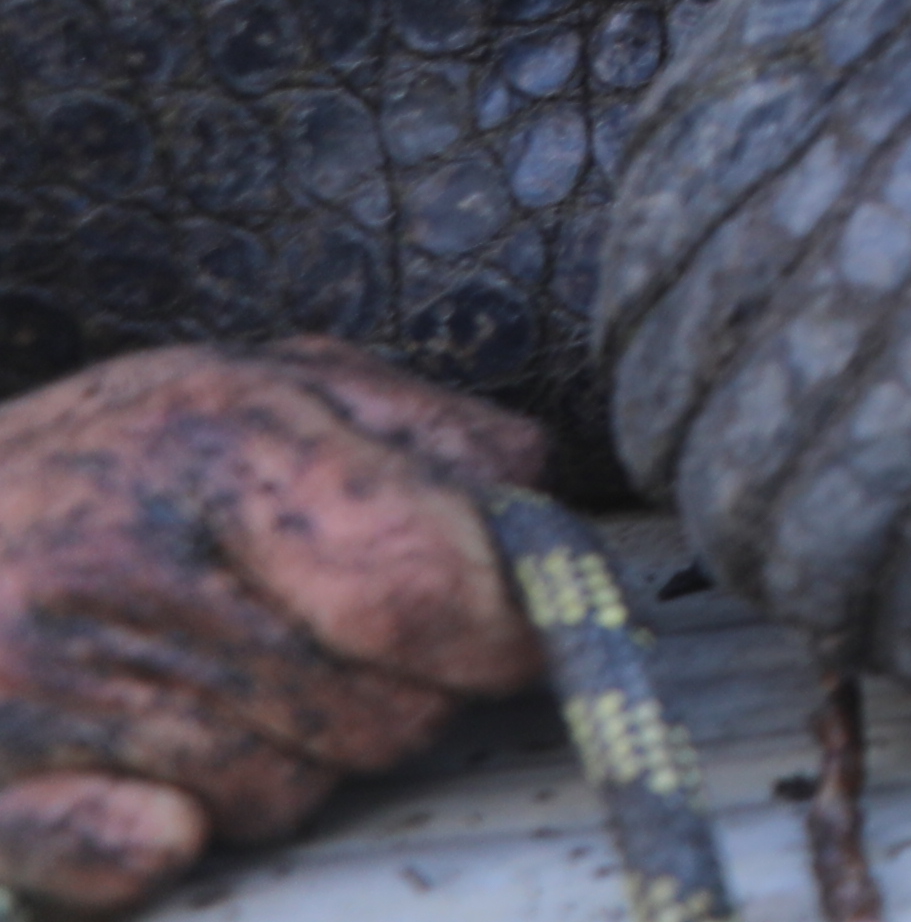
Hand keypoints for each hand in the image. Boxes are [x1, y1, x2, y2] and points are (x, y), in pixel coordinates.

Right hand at [0, 341, 549, 910]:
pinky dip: (172, 830)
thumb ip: (416, 431)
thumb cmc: (98, 461)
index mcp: (215, 442)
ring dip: (290, 759)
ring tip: (221, 683)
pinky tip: (148, 772)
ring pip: (288, 793)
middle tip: (327, 648)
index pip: (419, 586)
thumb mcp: (256, 386)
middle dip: (398, 696)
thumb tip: (533, 493)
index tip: (518, 638)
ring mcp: (37, 687)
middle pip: (378, 712)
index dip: (503, 630)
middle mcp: (121, 564)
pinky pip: (152, 854)